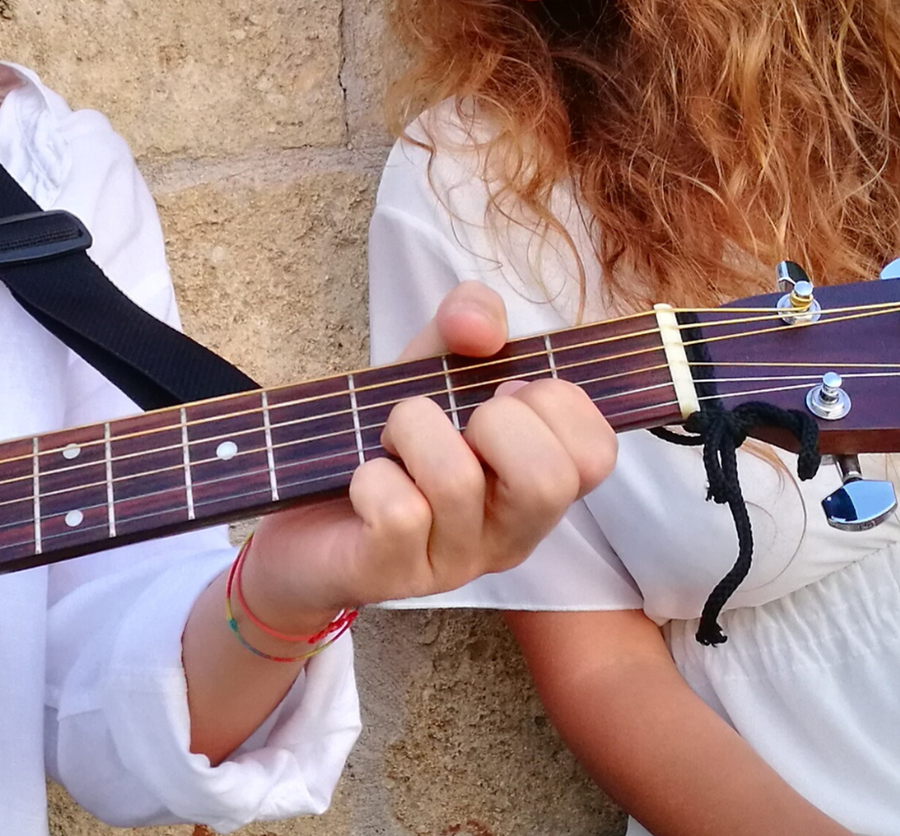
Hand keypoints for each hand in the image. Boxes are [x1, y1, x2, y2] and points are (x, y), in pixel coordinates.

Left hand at [238, 281, 617, 629]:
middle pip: (549, 479)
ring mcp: (454, 562)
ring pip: (456, 481)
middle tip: (455, 422)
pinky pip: (396, 511)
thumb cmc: (385, 445)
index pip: (598, 452)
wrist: (301, 525)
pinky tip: (363, 481)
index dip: (555, 402)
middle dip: (492, 420)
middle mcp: (510, 533)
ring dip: (411, 431)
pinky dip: (370, 476)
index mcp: (536, 486)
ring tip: (391, 440)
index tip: (502, 393)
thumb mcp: (431, 371)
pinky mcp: (393, 574)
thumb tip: (481, 328)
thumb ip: (467, 325)